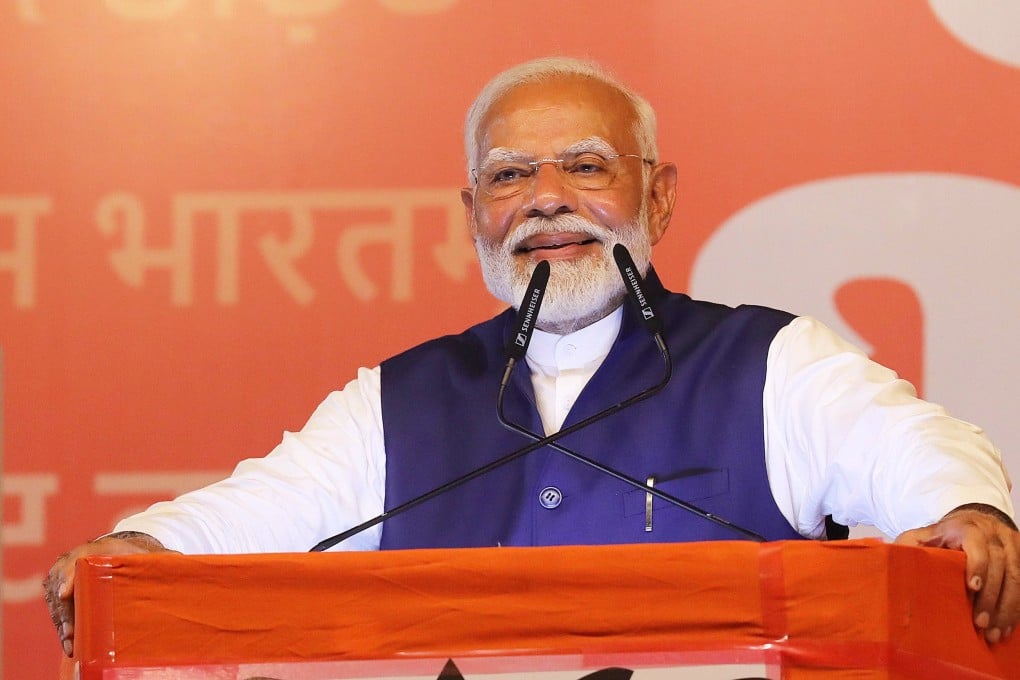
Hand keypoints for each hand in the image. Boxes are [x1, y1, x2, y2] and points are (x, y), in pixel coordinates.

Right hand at [43, 532, 171, 656]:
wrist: (115, 553)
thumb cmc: (133, 556)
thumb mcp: (146, 555)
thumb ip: (163, 558)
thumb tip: (183, 562)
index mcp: (95, 550)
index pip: (76, 561)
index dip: (69, 577)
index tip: (65, 593)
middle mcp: (73, 561)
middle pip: (62, 586)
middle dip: (65, 611)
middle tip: (72, 633)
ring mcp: (62, 576)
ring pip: (57, 602)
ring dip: (63, 623)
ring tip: (72, 645)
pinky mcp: (58, 591)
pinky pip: (56, 610)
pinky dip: (63, 626)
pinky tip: (71, 645)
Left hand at [895, 504, 1019, 643]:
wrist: (977, 518)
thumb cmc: (946, 533)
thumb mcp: (925, 534)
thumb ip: (911, 544)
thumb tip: (889, 559)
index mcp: (968, 529)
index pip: (978, 546)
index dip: (977, 566)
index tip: (972, 588)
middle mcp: (995, 536)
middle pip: (1000, 567)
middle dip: (992, 599)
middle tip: (981, 624)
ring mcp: (1012, 547)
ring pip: (1016, 579)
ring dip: (1007, 609)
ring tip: (995, 633)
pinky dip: (1016, 608)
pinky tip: (1008, 627)